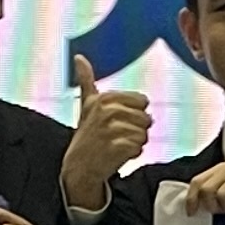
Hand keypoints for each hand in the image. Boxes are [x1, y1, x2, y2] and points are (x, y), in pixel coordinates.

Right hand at [62, 52, 151, 210]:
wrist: (78, 167)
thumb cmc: (88, 134)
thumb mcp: (87, 105)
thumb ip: (86, 80)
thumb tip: (78, 56)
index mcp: (104, 98)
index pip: (142, 101)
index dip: (134, 114)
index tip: (117, 120)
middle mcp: (107, 111)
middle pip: (146, 118)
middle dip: (136, 129)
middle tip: (116, 136)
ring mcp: (111, 130)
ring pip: (144, 134)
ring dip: (134, 143)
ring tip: (116, 145)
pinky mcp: (116, 148)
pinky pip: (140, 148)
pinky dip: (132, 154)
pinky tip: (117, 155)